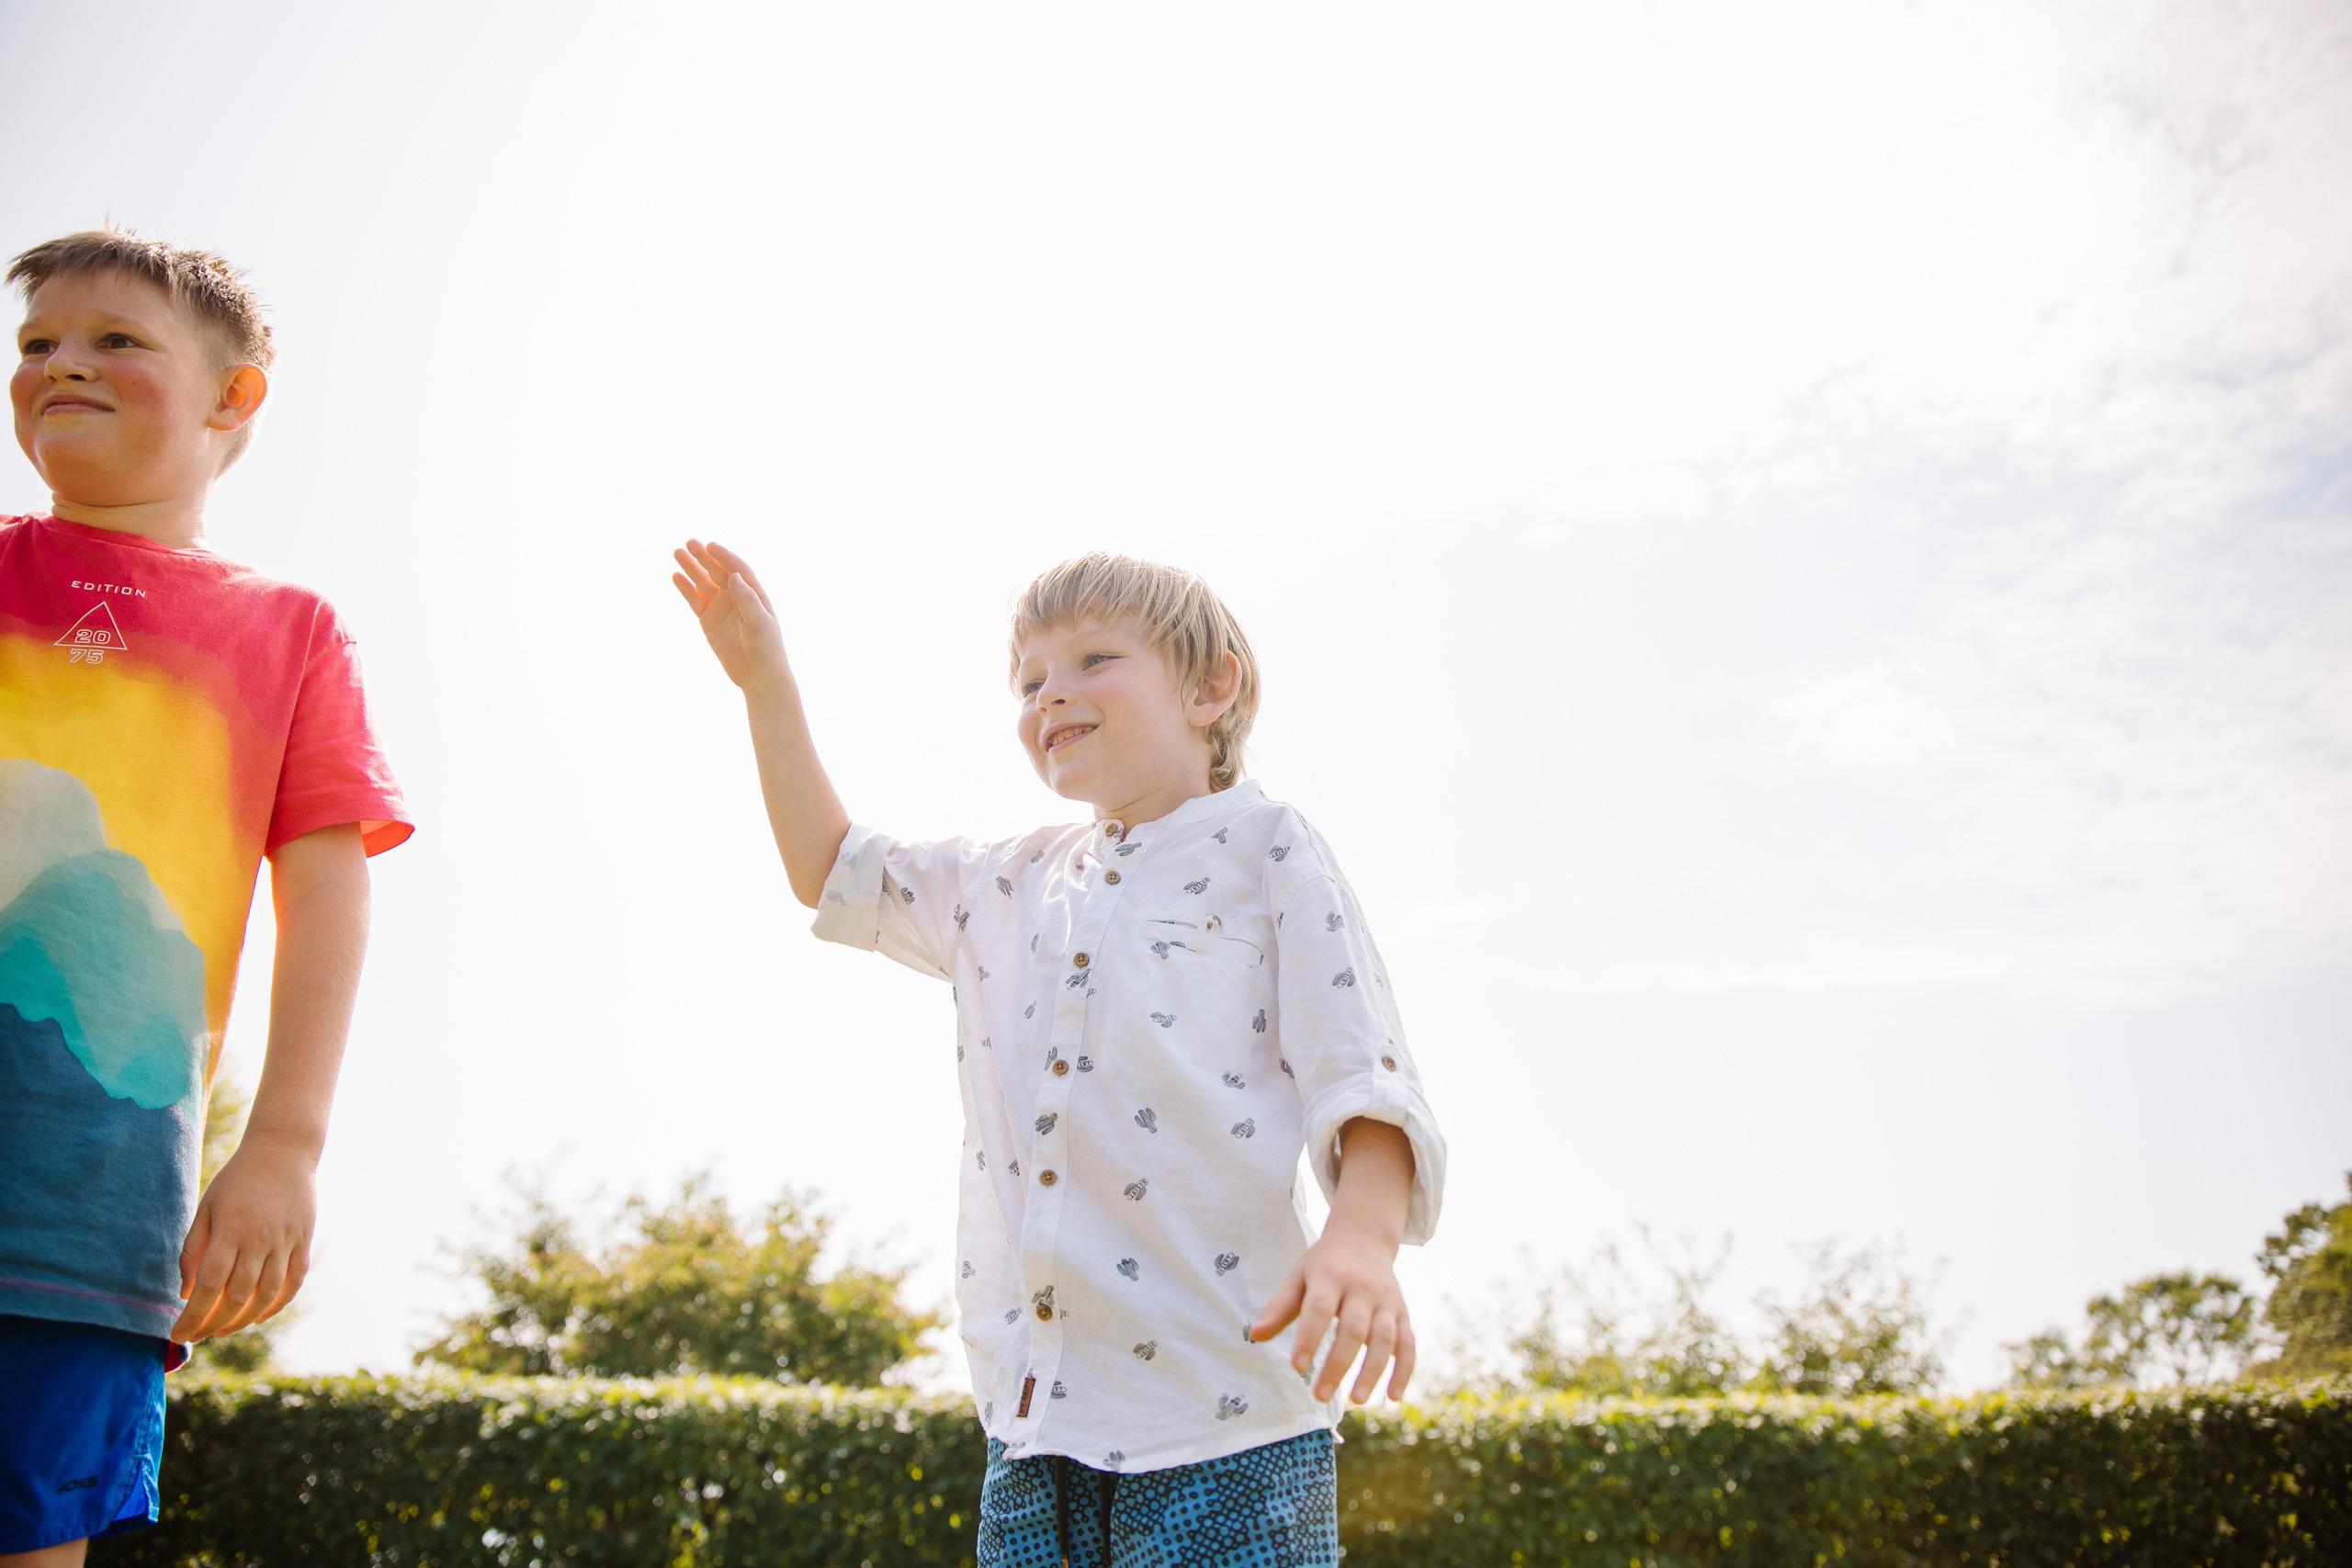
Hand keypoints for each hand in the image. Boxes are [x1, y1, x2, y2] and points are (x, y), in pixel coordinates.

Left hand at [173, 1133, 317, 1341]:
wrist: (283, 1152)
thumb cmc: (237, 1180)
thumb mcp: (206, 1208)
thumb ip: (194, 1250)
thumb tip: (187, 1292)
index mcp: (230, 1231)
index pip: (209, 1285)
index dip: (193, 1316)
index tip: (178, 1335)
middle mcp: (259, 1240)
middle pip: (236, 1296)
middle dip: (213, 1323)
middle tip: (198, 1337)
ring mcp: (285, 1241)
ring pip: (266, 1294)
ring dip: (244, 1319)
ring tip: (225, 1330)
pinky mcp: (303, 1241)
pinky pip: (294, 1281)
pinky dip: (278, 1304)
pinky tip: (260, 1315)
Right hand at [672, 539, 789, 692]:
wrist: (759, 675)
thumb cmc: (767, 648)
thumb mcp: (759, 623)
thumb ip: (746, 599)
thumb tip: (733, 575)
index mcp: (753, 593)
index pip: (737, 569)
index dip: (724, 556)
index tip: (710, 546)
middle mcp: (736, 596)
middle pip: (717, 571)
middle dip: (704, 557)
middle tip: (689, 543)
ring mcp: (721, 607)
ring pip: (703, 583)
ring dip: (691, 568)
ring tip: (678, 553)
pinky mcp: (708, 620)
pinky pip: (695, 600)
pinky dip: (686, 589)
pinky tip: (676, 576)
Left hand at [1250, 1215, 1417, 1403]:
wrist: (1365, 1237)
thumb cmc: (1325, 1264)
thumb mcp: (1299, 1276)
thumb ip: (1280, 1307)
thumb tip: (1255, 1336)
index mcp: (1330, 1277)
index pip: (1319, 1309)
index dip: (1309, 1338)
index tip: (1297, 1367)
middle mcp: (1362, 1288)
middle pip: (1353, 1328)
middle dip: (1338, 1364)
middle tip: (1319, 1395)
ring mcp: (1386, 1301)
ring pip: (1384, 1338)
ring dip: (1373, 1371)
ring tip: (1356, 1400)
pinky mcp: (1402, 1313)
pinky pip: (1408, 1343)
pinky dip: (1404, 1370)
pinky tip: (1393, 1397)